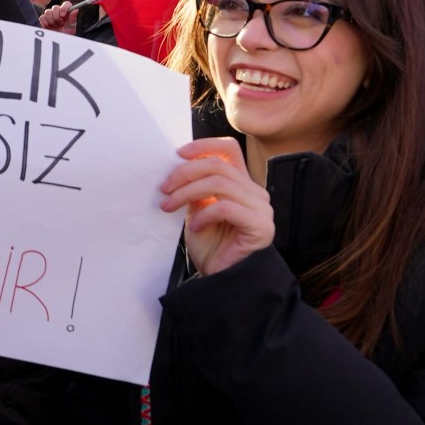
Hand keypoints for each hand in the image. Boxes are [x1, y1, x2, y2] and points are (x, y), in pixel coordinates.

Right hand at [40, 1, 75, 33]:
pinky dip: (45, 23)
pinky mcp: (43, 18)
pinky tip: (49, 27)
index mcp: (67, 12)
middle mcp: (58, 11)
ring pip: (47, 12)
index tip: (62, 15)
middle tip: (59, 24)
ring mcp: (50, 14)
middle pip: (55, 7)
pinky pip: (42, 17)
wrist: (57, 40)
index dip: (64, 8)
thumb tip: (76, 9)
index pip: (66, 4)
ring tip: (54, 26)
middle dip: (57, 17)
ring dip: (51, 21)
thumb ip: (72, 18)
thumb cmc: (66, 34)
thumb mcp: (71, 28)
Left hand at [162, 137, 272, 275]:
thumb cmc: (210, 245)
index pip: (228, 149)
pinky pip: (226, 207)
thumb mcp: (197, 208)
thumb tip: (178, 165)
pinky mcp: (260, 226)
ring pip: (219, 183)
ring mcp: (261, 209)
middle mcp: (255, 192)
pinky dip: (204, 214)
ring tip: (169, 206)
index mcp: (242, 184)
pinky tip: (194, 227)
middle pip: (217, 165)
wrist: (221, 278)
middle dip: (184, 174)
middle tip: (163, 190)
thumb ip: (196, 187)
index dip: (203, 146)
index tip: (177, 154)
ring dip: (187, 193)